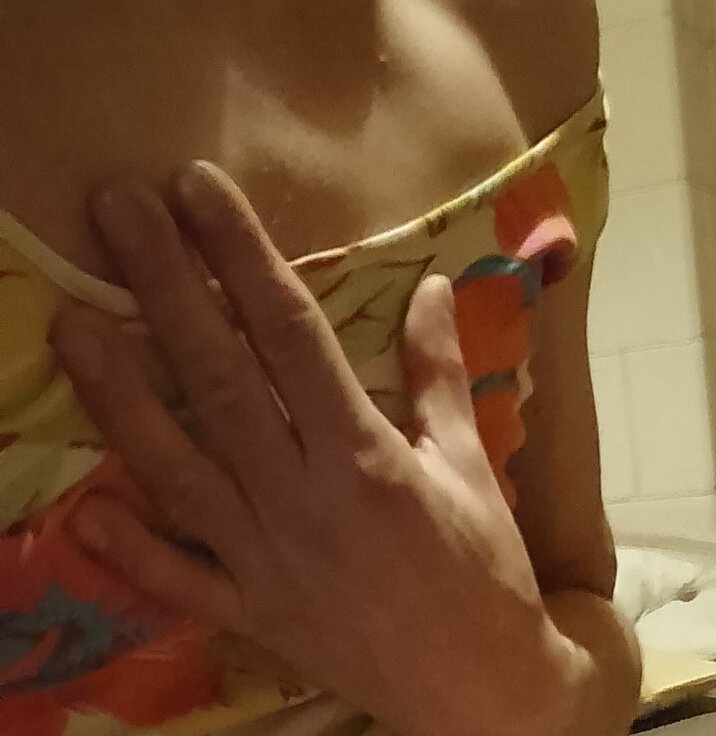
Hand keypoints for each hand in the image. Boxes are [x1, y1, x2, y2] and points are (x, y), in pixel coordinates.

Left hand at [51, 162, 573, 735]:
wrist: (482, 693)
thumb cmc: (484, 566)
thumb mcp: (470, 462)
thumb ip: (441, 371)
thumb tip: (434, 286)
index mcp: (363, 453)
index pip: (289, 330)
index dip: (242, 254)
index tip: (198, 190)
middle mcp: (301, 497)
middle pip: (220, 376)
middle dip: (167, 286)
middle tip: (119, 210)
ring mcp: (264, 560)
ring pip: (177, 468)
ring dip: (119, 395)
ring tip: (70, 323)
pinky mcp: (250, 613)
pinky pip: (179, 582)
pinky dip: (130, 548)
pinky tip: (82, 506)